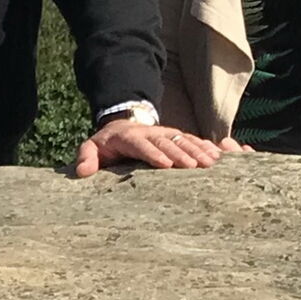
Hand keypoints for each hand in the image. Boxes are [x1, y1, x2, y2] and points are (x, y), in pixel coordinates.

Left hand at [74, 122, 239, 176]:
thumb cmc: (107, 144)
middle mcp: (150, 134)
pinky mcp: (176, 137)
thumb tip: (82, 172)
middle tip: (193, 166)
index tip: (165, 164)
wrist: (123, 127)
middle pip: (166, 142)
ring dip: (197, 150)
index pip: (141, 145)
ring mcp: (165, 134)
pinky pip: (192, 140)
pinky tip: (218, 156)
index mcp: (128, 137)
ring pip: (182, 140)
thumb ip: (86, 157)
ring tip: (210, 162)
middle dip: (179, 153)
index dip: (152, 153)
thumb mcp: (92, 147)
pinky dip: (205, 146)